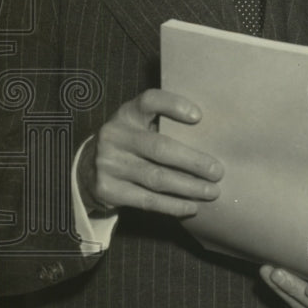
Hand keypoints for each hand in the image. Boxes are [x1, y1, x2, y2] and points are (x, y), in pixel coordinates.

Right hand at [77, 89, 222, 216]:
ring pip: (156, 178)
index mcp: (127, 113)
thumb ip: (166, 124)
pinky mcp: (106, 189)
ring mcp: (108, 163)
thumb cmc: (132, 142)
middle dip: (193, 161)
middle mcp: (114, 135)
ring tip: (212, 192)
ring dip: (189, 187)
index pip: (149, 101)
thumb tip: (213, 137)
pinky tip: (191, 206)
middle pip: (160, 148)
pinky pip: (147, 200)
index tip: (199, 116)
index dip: (173, 105)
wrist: (89, 167)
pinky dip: (173, 205)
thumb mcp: (140, 124)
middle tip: (218, 171)